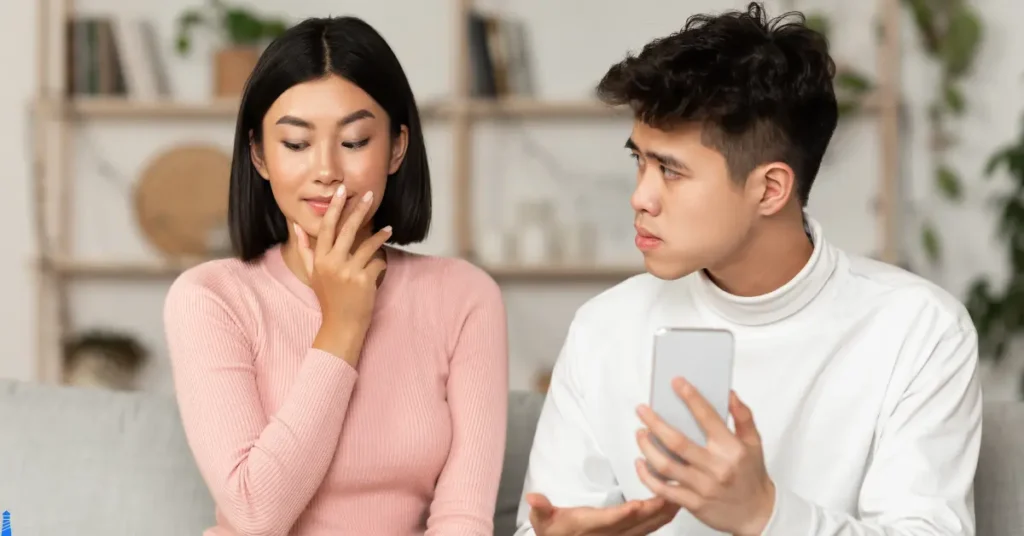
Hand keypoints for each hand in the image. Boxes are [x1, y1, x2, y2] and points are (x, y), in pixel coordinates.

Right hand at [293, 185, 390, 366]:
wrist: (341, 325)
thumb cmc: (328, 298)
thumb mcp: (312, 273)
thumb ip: (305, 248)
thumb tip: (296, 225)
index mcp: (319, 259)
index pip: (326, 227)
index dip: (335, 208)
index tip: (342, 191)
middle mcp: (332, 263)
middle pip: (347, 229)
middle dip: (359, 210)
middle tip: (370, 195)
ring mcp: (348, 272)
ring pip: (367, 245)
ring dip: (380, 235)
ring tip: (388, 229)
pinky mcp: (364, 281)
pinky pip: (377, 262)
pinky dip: (381, 261)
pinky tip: (382, 264)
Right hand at [526, 492, 678, 535]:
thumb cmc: (554, 531)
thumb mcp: (542, 521)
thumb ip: (541, 509)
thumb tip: (533, 498)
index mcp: (588, 526)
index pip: (607, 521)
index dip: (622, 515)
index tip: (637, 506)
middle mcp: (607, 535)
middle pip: (635, 524)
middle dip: (655, 510)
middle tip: (673, 492)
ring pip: (646, 527)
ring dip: (663, 513)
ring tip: (680, 496)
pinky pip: (648, 529)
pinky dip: (662, 518)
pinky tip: (674, 506)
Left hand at [634, 379, 774, 535]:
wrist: (757, 515)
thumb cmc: (753, 477)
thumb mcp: (755, 444)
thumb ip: (743, 417)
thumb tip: (729, 394)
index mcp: (731, 449)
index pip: (708, 417)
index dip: (690, 397)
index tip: (676, 382)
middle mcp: (716, 468)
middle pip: (677, 441)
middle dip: (655, 422)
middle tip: (642, 410)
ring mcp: (703, 487)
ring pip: (665, 465)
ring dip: (647, 446)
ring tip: (640, 433)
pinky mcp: (693, 504)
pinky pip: (663, 489)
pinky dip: (647, 475)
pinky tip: (641, 462)